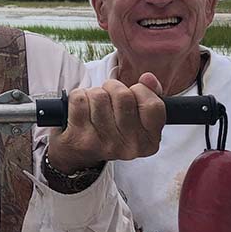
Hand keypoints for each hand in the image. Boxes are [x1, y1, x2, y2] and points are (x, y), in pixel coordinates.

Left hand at [46, 73, 164, 173]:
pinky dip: (77, 96)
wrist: (78, 152)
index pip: (153, 105)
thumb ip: (150, 94)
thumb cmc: (111, 128)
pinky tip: (80, 107)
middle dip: (113, 87)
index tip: (132, 92)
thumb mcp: (137, 117)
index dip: (141, 91)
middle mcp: (129, 147)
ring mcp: (103, 144)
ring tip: (94, 104)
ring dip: (94, 93)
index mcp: (149, 142)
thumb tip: (147, 78)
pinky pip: (79, 99)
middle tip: (108, 96)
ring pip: (99, 95)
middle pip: (123, 96)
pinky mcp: (80, 138)